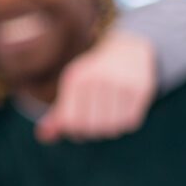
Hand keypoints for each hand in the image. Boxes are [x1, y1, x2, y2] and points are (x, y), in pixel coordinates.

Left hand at [37, 30, 156, 143]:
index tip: (78, 129)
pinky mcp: (141, 88)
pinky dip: (125, 124)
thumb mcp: (73, 88)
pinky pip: (130, 123)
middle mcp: (97, 78)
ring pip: (112, 128)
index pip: (70, 121)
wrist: (128, 48)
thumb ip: (59, 113)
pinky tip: (122, 112)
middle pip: (91, 127)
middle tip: (95, 125)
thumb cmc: (94, 74)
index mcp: (76, 78)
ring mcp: (120, 83)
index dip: (73, 132)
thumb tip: (44, 136)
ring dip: (109, 130)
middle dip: (91, 132)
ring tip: (108, 118)